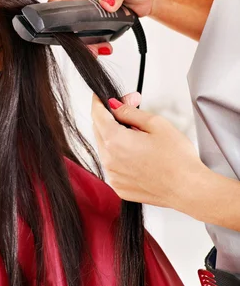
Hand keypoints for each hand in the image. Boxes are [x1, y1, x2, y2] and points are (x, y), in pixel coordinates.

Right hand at [49, 0, 155, 56]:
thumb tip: (106, 2)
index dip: (56, 14)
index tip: (63, 28)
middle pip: (64, 19)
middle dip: (72, 34)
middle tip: (87, 44)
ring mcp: (84, 10)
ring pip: (73, 31)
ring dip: (84, 43)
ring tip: (98, 49)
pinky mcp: (92, 22)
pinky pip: (85, 36)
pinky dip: (93, 44)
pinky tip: (104, 47)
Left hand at [91, 92, 204, 208]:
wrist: (188, 189)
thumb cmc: (178, 159)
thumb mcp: (156, 124)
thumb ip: (130, 112)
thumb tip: (115, 105)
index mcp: (115, 141)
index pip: (97, 114)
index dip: (100, 102)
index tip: (103, 96)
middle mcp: (108, 160)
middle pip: (99, 130)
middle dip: (111, 117)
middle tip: (130, 109)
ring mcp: (112, 176)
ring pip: (105, 148)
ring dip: (115, 137)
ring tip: (139, 135)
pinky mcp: (119, 187)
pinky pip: (112, 165)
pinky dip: (119, 156)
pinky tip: (138, 154)